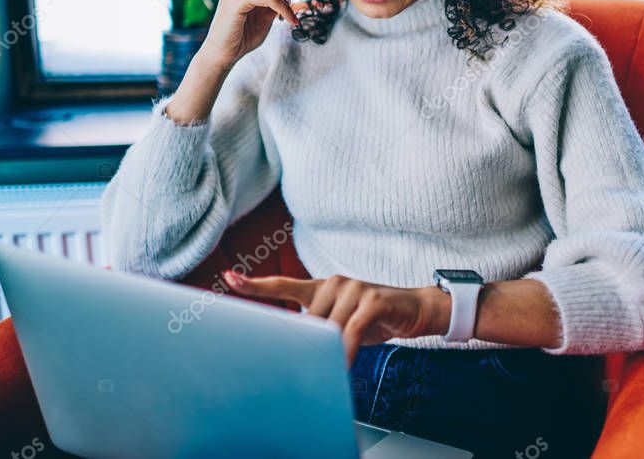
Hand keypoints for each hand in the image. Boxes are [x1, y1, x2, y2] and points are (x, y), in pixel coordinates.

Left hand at [222, 271, 447, 366]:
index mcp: (322, 287)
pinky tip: (345, 364)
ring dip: (333, 353)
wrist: (414, 309)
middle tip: (320, 360)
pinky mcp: (372, 300)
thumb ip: (321, 328)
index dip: (255, 284)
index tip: (230, 278)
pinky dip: (346, 351)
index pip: (283, 284)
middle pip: (309, 323)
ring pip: (329, 329)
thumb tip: (298, 349)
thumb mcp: (342, 323)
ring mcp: (354, 288)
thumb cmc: (373, 318)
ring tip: (340, 364)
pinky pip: (351, 332)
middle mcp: (335, 283)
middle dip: (313, 346)